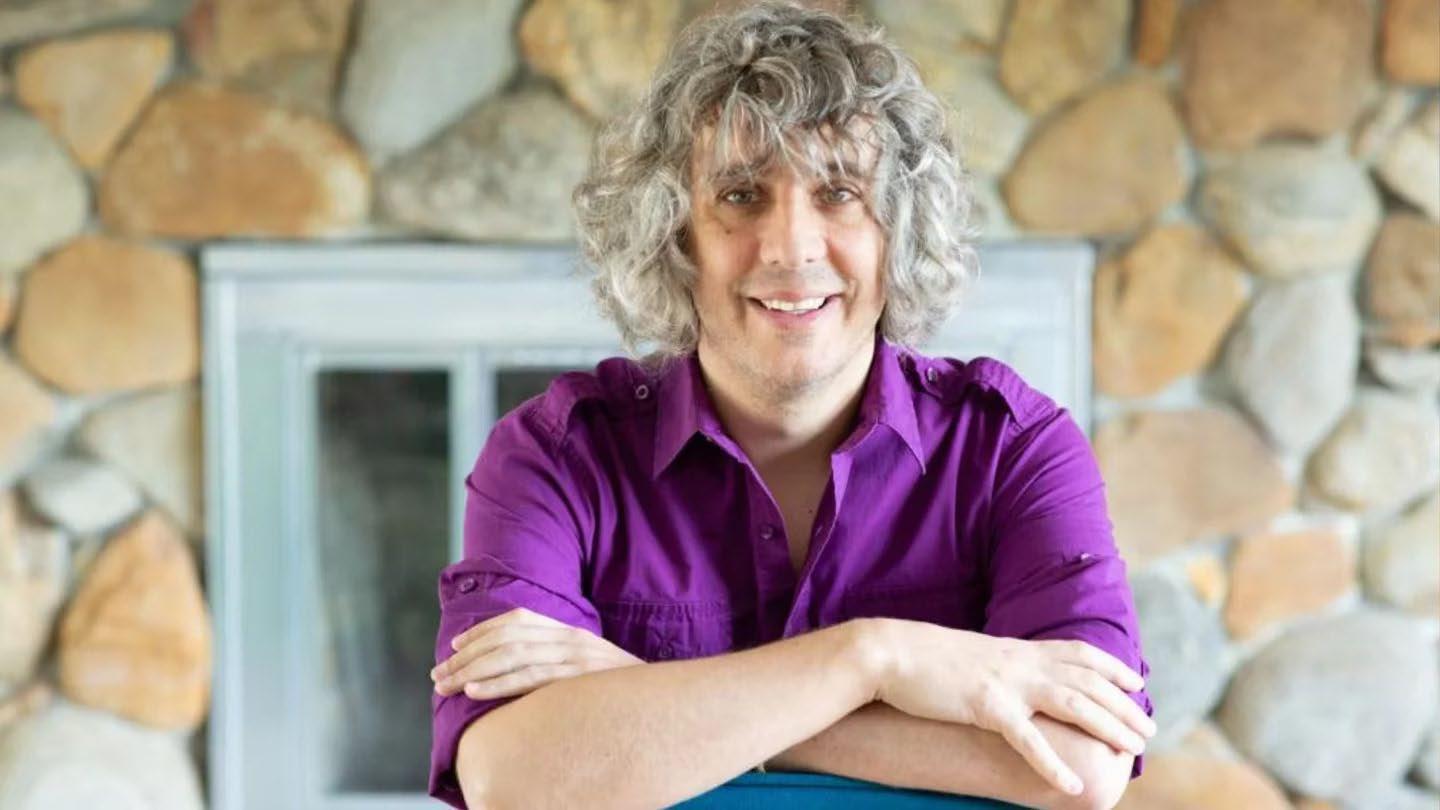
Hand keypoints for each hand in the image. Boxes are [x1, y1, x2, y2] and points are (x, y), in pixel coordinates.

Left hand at [430, 607, 643, 699]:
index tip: (455, 648)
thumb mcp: (589, 663)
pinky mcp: (578, 679)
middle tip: (438, 676)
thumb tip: (518, 668)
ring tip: (446, 686)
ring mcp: (575, 657)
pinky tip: (475, 693)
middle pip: (506, 639)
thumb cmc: (618, 688)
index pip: (517, 620)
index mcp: (569, 630)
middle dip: (466, 658)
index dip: (482, 631)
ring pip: (512, 657)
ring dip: (472, 673)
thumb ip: (557, 658)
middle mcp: (569, 638)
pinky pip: (530, 678)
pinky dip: (498, 685)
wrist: (660, 699)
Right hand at [871, 620, 1154, 797]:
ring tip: (1133, 750)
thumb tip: (1012, 677)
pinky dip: (1052, 763)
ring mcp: (1006, 683)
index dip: (1111, 667)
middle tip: (1149, 730)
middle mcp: (1020, 662)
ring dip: (1107, 727)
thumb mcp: (972, 655)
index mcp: (1017, 649)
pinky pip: (1027, 739)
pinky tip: (1071, 785)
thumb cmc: (923, 657)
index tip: (1135, 682)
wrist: (889, 651)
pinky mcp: (985, 706)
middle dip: (1123, 706)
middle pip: (1087, 682)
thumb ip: (999, 665)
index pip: (1078, 653)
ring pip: (1073, 704)